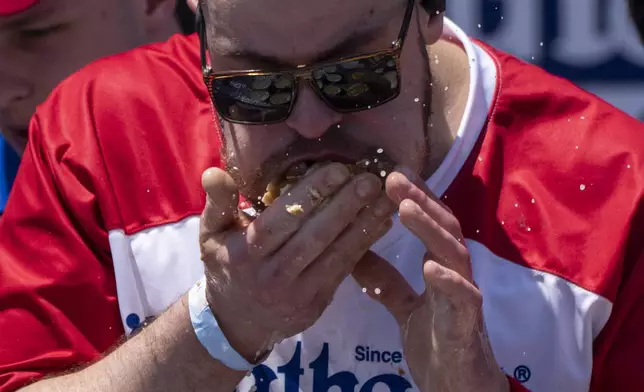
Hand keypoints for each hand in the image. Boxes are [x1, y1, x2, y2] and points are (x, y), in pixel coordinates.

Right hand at [199, 164, 395, 362]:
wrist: (237, 322)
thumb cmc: (227, 267)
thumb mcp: (211, 235)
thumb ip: (217, 203)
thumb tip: (214, 172)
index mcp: (246, 253)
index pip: (281, 220)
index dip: (311, 194)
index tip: (338, 169)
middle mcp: (273, 274)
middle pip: (315, 236)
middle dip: (346, 206)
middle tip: (372, 178)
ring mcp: (298, 292)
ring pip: (336, 254)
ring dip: (364, 224)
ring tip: (386, 197)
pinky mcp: (318, 302)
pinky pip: (345, 270)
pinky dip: (365, 245)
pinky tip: (382, 222)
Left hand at [352, 167, 508, 391]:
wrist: (459, 387)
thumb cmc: (438, 343)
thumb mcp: (405, 308)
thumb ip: (386, 281)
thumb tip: (355, 254)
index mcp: (441, 268)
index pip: (430, 224)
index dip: (415, 197)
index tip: (391, 173)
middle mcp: (457, 275)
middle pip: (443, 229)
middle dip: (420, 201)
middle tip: (393, 177)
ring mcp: (465, 299)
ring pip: (455, 255)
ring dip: (431, 230)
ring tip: (405, 208)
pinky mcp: (467, 326)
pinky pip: (464, 300)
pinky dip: (449, 282)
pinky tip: (431, 266)